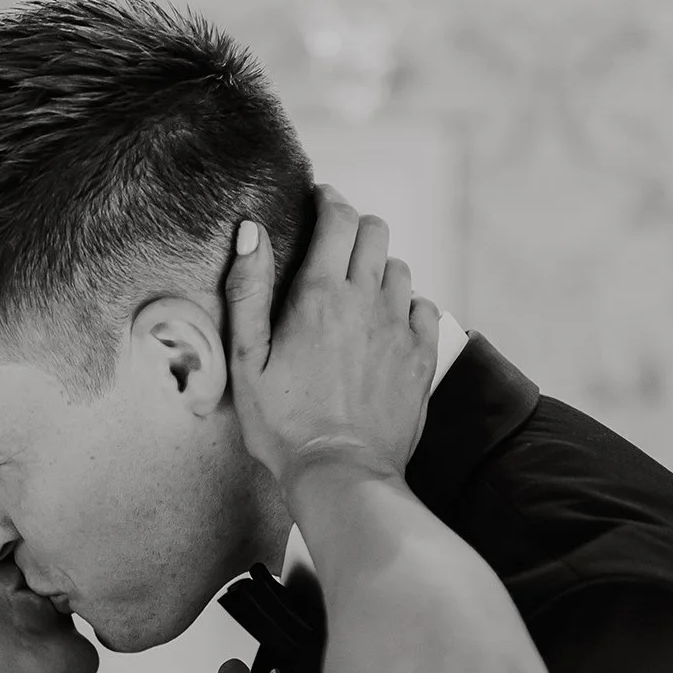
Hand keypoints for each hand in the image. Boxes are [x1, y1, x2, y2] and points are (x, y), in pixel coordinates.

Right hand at [226, 189, 436, 500]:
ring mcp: (400, 328)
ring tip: (358, 293)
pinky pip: (425, 308)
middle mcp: (367, 301)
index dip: (329, 200)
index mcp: (320, 294)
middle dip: (355, 228)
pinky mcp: (422, 357)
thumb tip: (251, 231)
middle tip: (336, 246)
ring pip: (399, 269)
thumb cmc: (284, 424)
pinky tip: (387, 325)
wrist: (340, 473)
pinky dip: (407, 306)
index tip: (320, 201)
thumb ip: (248, 290)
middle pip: (375, 231)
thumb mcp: (247, 359)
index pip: (338, 218)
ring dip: (379, 269)